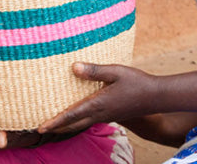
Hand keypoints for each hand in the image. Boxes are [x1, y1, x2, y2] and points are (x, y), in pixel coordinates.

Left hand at [38, 62, 157, 134]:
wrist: (156, 97)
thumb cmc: (137, 82)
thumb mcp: (116, 71)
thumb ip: (94, 70)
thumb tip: (74, 67)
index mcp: (98, 104)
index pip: (71, 115)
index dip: (55, 121)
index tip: (41, 127)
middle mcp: (99, 113)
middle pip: (72, 125)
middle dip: (56, 127)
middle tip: (40, 128)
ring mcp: (105, 116)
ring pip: (80, 124)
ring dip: (65, 125)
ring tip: (53, 123)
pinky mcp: (110, 114)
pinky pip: (88, 120)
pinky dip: (76, 121)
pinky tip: (75, 114)